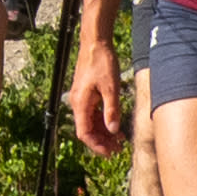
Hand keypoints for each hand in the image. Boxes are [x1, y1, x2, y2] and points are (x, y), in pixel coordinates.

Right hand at [68, 37, 127, 155]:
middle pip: (87, 130)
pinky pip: (93, 113)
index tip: (110, 152)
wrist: (95, 43)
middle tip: (118, 149)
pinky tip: (115, 125)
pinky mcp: (87, 94)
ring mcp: (82, 99)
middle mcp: (78, 103)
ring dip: (103, 133)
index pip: (84, 133)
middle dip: (102, 141)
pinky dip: (103, 122)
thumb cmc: (102, 62)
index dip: (96, 145)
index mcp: (80, 103)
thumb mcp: (111, 88)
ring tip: (119, 140)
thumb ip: (111, 110)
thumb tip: (113, 131)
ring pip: (90, 123)